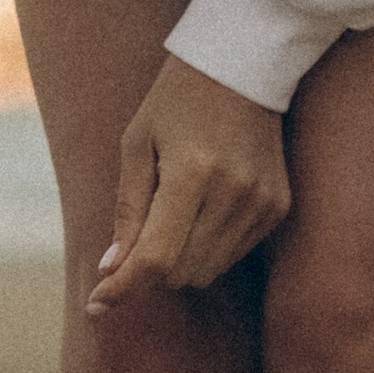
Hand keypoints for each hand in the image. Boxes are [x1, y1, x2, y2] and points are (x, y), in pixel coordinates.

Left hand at [87, 56, 289, 312]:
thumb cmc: (175, 101)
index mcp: (193, 174)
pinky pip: (232, 254)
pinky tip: (201, 208)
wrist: (242, 67)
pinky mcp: (278, 208)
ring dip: (178, 260)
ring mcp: (263, 203)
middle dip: (148, 269)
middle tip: (134, 238)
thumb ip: (128, 209)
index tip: (95, 305)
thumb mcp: (136, 145)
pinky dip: (207, 247)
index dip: (122, 287)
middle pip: (180, 273)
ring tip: (172, 210)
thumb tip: (111, 268)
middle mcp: (234, 194)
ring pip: (207, 271)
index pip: (156, 257)